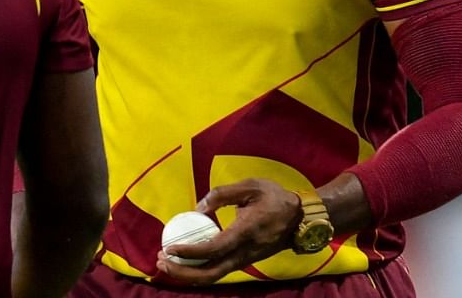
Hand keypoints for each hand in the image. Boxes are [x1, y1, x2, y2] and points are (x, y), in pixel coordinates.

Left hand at [155, 178, 300, 284]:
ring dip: (188, 274)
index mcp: (245, 232)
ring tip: (167, 263)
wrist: (301, 218)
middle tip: (160, 260)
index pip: (213, 249)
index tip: (169, 248)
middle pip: (210, 273)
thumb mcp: (250, 186)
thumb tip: (198, 208)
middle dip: (183, 272)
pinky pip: (219, 270)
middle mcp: (244, 252)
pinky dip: (199, 270)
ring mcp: (245, 260)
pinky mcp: (245, 261)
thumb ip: (222, 194)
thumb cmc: (275, 198)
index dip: (189, 252)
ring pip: (214, 276)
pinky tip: (185, 260)